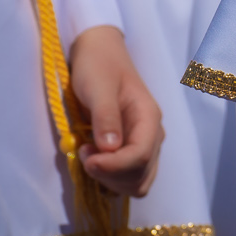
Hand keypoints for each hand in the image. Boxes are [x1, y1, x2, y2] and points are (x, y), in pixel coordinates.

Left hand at [70, 25, 163, 197]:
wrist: (100, 53)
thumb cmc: (99, 66)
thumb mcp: (98, 87)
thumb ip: (105, 116)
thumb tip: (110, 148)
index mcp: (149, 118)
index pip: (139, 157)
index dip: (112, 166)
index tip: (85, 157)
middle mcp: (152, 135)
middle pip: (140, 176)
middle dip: (110, 175)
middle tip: (83, 153)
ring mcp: (143, 143)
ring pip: (137, 182)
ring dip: (110, 179)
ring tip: (87, 155)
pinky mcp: (131, 148)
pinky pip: (128, 177)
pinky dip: (110, 178)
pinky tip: (94, 159)